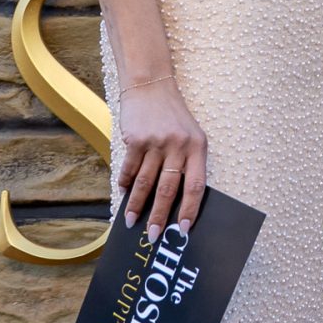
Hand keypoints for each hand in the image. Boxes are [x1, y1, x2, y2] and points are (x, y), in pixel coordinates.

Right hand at [116, 78, 206, 244]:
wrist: (151, 86)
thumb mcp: (190, 135)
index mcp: (198, 147)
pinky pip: (130, 168)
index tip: (183, 229)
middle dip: (159, 216)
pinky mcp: (136, 139)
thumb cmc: (172, 115)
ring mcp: (156, 142)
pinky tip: (123, 193)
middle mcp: (178, 145)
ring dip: (137, 205)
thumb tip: (175, 200)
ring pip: (145, 182)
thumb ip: (186, 162)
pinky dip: (126, 183)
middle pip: (168, 189)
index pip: (196, 185)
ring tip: (131, 222)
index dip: (189, 209)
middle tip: (153, 236)